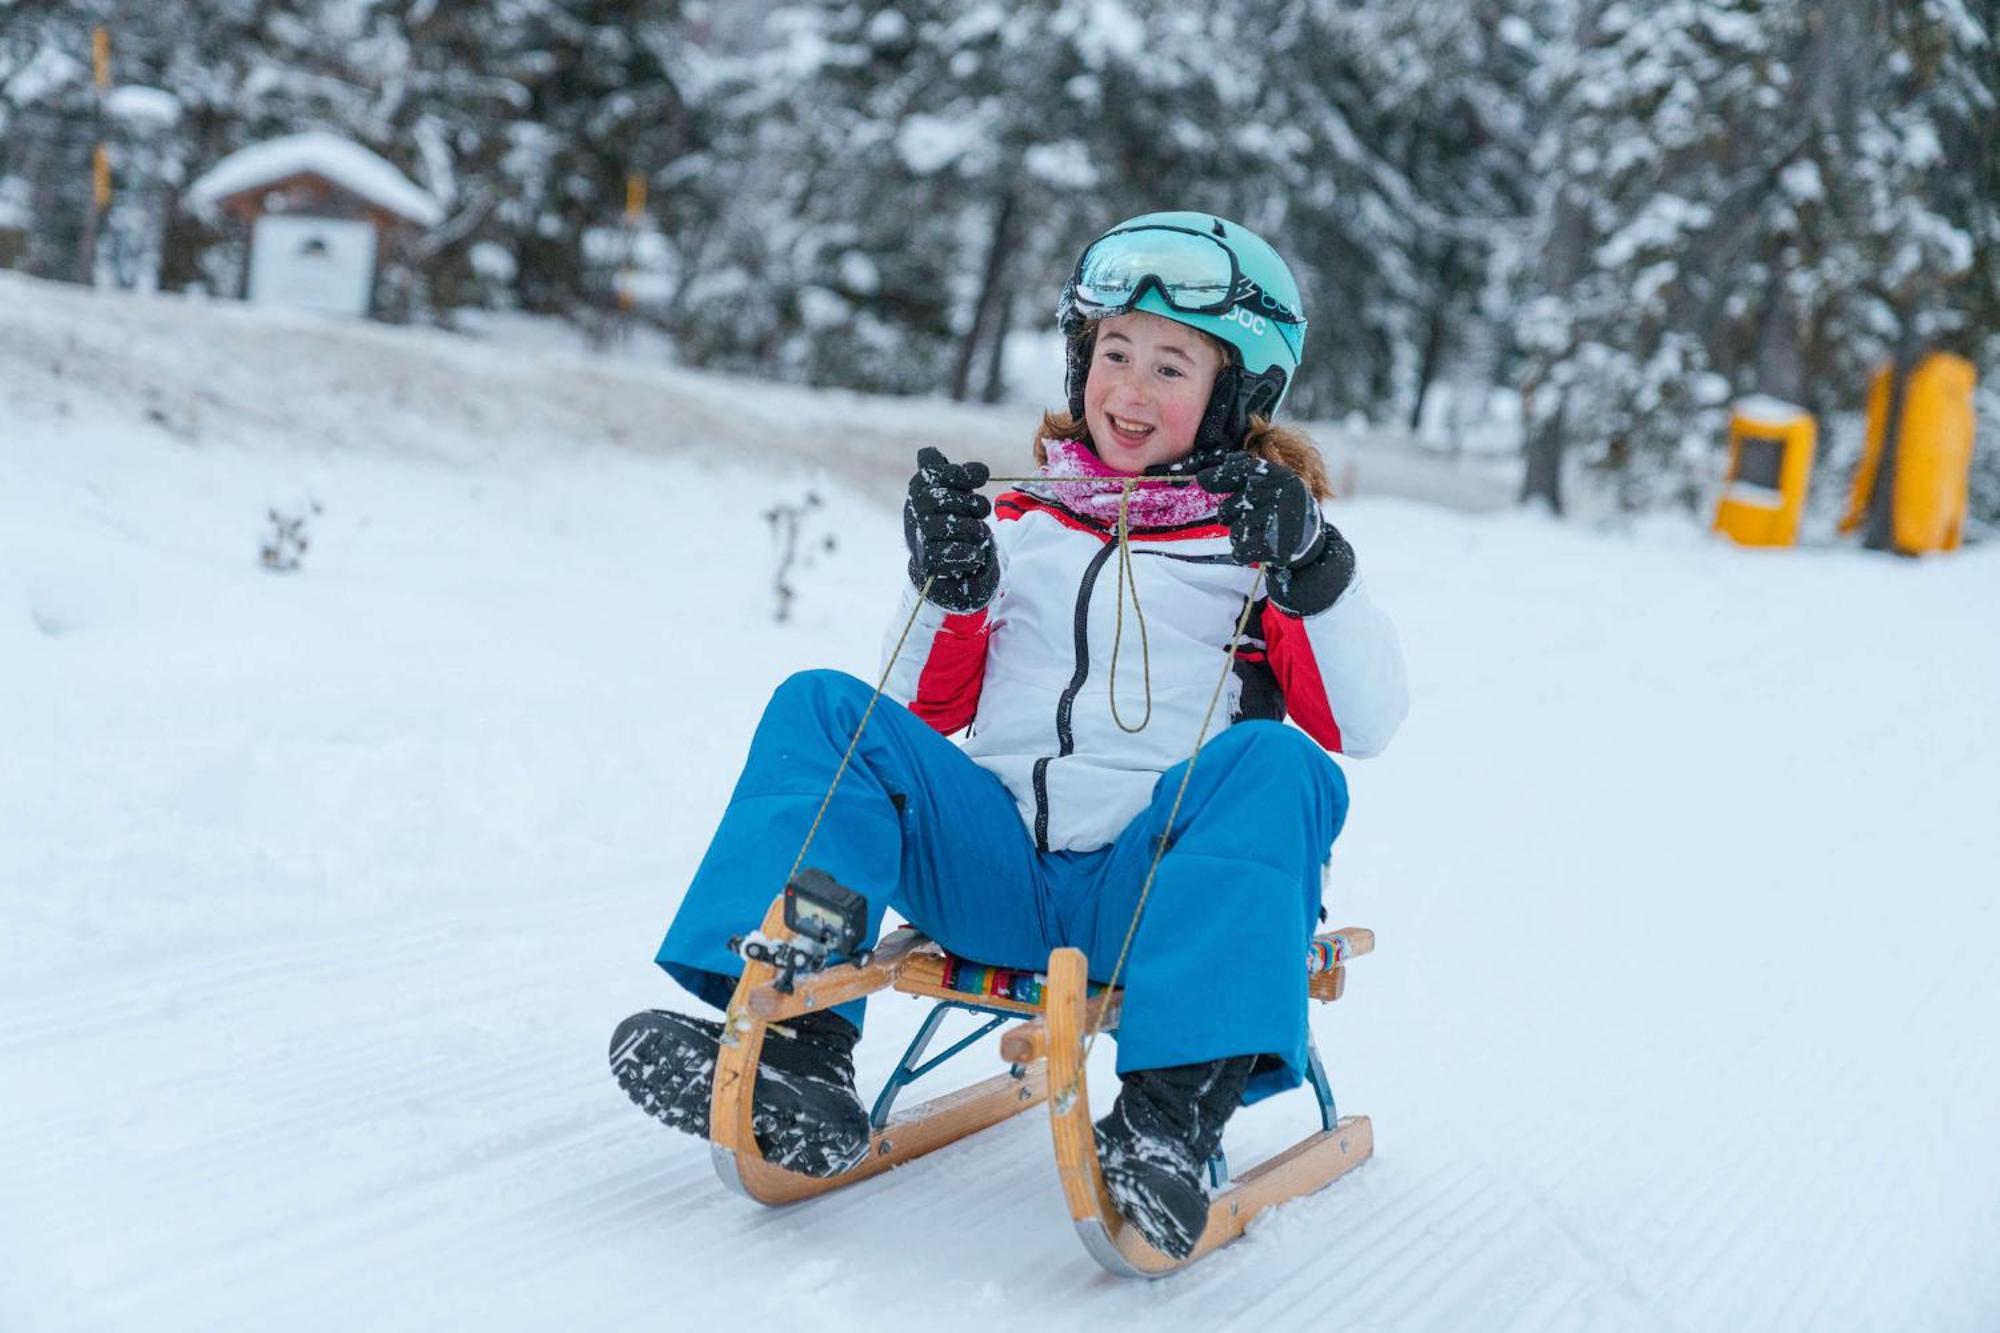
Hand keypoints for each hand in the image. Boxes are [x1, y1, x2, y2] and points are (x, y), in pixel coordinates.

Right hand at [904, 447, 997, 612]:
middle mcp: (914, 508)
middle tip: (982, 512)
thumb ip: (961, 474)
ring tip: (981, 532)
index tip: (983, 476)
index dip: (962, 473)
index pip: (932, 470)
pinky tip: (977, 552)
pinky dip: (970, 553)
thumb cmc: (949, 515)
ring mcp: (918, 534)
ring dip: (975, 529)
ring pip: (950, 525)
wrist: (935, 556)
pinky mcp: (926, 559)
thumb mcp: (953, 490)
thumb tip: (977, 470)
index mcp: (919, 486)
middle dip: (973, 504)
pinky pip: (951, 553)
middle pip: (945, 497)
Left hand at [1196, 455, 1323, 567]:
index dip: (1220, 474)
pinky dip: (1243, 552)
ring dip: (1241, 535)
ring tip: (1260, 531)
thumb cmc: (1279, 507)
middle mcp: (1282, 496)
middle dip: (1231, 515)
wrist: (1308, 541)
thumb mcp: (1268, 483)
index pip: (1245, 469)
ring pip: (1235, 531)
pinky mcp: (1277, 548)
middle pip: (1228, 508)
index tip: (1202, 479)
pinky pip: (1240, 551)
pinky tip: (1257, 547)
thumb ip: (1239, 473)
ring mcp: (1280, 522)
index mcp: (1281, 477)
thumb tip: (1202, 476)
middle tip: (1250, 516)